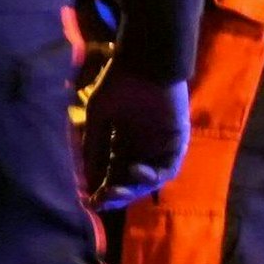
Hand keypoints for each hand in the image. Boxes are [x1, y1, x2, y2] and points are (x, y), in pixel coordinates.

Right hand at [81, 65, 188, 209]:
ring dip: (133, 190)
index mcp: (123, 142)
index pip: (113, 174)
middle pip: (131, 182)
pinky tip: (134, 171)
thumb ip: (94, 149)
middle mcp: (142, 147)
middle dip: (116, 195)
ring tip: (114, 191)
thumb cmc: (118, 83)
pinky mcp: (177, 142)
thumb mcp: (97, 117)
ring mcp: (160, 146)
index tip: (88, 201)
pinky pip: (168, 167)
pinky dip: (152, 175)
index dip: (101, 189)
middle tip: (101, 201)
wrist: (144, 61)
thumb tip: (86, 181)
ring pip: (149, 180)